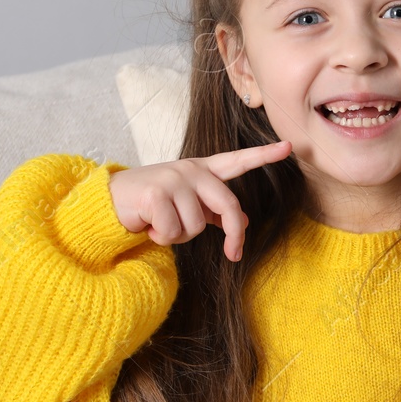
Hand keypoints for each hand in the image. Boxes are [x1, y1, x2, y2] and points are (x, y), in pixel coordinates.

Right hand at [107, 140, 291, 260]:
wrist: (111, 201)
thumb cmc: (153, 204)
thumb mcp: (187, 204)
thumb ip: (214, 210)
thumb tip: (244, 222)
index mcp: (202, 170)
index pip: (237, 161)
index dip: (263, 155)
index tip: (289, 146)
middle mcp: (190, 170)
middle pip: (228, 206)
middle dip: (234, 235)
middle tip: (233, 254)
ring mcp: (173, 179)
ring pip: (196, 227)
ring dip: (179, 236)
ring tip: (161, 224)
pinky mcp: (156, 194)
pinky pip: (173, 231)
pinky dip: (162, 238)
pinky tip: (148, 225)